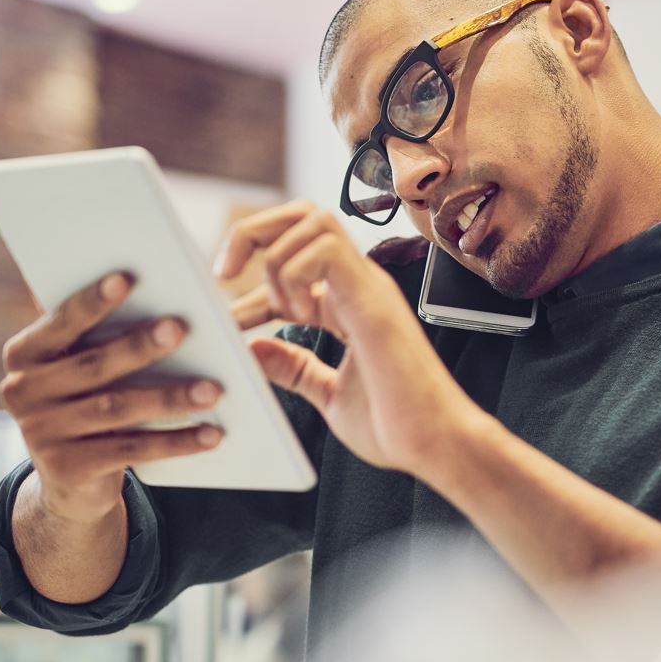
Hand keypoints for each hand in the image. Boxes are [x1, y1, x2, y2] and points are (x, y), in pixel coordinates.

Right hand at [0, 273, 225, 522]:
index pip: (60, 322)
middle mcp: (22, 391)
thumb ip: (103, 339)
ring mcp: (40, 433)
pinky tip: (210, 434)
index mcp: (25, 355)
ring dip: (169, 398)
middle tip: (179, 328)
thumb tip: (171, 308)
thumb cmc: (88, 402)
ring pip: (116, 409)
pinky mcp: (67, 469)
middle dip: (139, 347)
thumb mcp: (81, 371)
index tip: (125, 279)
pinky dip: (176, 441)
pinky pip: (131, 450)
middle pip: (93, 366)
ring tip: (212, 390)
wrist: (68, 482)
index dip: (93, 302)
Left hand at [216, 201, 480, 474]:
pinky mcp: (372, 300)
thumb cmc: (396, 426)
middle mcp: (359, 286)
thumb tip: (255, 348)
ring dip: (276, 258)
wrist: (436, 445)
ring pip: (312, 220)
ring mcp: (369, 287)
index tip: (226, 321)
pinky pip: (325, 249)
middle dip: (254, 234)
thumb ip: (295, 370)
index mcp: (349, 305)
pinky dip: (296, 275)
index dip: (249, 289)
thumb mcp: (329, 395)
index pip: (292, 264)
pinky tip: (300, 316)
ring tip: (280, 309)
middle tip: (224, 275)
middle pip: (303, 216)